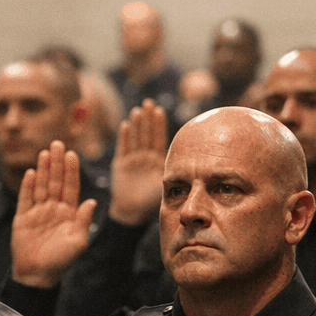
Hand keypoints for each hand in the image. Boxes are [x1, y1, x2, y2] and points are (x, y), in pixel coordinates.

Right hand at [10, 142, 97, 288]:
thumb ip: (84, 221)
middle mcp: (54, 209)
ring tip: (44, 152)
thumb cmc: (61, 261)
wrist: (37, 275)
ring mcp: (38, 213)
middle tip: (58, 143)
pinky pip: (25, 199)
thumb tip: (92, 201)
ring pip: (41, 186)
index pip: (71, 187)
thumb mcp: (78, 241)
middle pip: (56, 181)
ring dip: (43, 169)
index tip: (73, 154)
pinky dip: (27, 186)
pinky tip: (30, 173)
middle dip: (57, 163)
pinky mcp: (22, 218)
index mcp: (69, 213)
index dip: (72, 171)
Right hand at [108, 99, 167, 225]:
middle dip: (147, 119)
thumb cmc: (150, 202)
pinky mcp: (120, 165)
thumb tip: (194, 168)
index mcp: (157, 160)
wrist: (132, 213)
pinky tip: (126, 125)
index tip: (160, 110)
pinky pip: (123, 148)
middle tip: (149, 102)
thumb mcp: (165, 185)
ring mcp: (133, 160)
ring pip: (135, 138)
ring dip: (137, 124)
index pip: (159, 138)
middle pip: (147, 134)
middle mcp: (145, 157)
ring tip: (138, 110)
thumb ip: (174, 175)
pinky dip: (125, 137)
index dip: (159, 124)